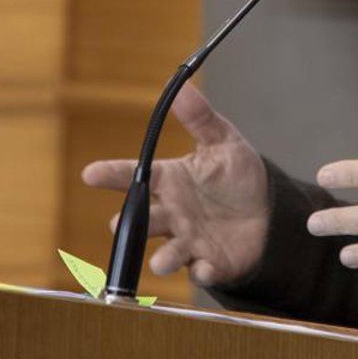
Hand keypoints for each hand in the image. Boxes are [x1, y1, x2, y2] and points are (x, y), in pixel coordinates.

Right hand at [80, 83, 269, 287]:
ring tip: (161, 261)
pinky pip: (201, 271)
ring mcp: (188, 240)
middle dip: (131, 223)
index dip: (111, 175)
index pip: (136, 176)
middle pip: (144, 219)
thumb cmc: (236, 175)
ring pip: (166, 253)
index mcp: (170, 181)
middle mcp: (172, 213)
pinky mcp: (209, 262)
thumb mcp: (223, 141)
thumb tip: (183, 87)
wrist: (267, 211)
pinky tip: (207, 267)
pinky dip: (203, 271)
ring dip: (162, 258)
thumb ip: (201, 118)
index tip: (90, 173)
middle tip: (118, 222)